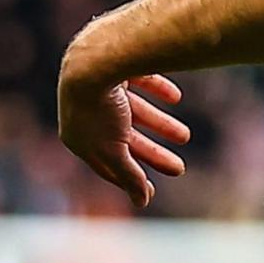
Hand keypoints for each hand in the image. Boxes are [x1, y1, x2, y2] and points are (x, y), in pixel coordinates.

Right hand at [57, 69, 190, 207]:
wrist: (94, 59)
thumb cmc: (99, 109)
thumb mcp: (114, 150)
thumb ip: (129, 176)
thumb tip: (142, 202)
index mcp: (77, 135)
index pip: (106, 164)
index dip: (129, 178)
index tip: (153, 189)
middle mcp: (84, 111)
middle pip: (123, 139)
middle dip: (152, 155)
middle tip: (179, 169)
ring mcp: (98, 86)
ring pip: (133, 111)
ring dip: (160, 124)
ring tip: (186, 136)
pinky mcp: (112, 63)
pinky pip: (137, 78)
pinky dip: (156, 88)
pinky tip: (175, 96)